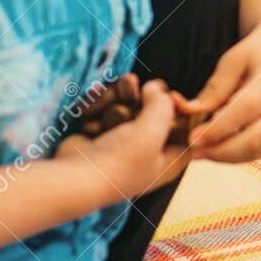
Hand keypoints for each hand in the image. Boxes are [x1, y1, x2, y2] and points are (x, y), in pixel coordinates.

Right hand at [55, 78, 189, 200]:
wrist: (75, 178)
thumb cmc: (121, 160)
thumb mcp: (153, 130)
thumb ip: (162, 104)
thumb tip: (156, 88)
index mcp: (170, 160)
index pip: (185, 131)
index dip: (181, 111)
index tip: (170, 94)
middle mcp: (148, 154)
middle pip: (153, 116)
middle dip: (143, 97)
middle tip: (132, 82)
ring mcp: (122, 147)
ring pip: (126, 110)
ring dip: (119, 96)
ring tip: (117, 88)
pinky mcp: (99, 140)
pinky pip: (104, 114)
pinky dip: (100, 107)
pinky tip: (95, 104)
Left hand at [182, 20, 260, 162]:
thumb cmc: (260, 48)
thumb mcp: (233, 60)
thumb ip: (214, 89)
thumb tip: (191, 113)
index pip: (242, 114)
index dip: (216, 130)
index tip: (193, 139)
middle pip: (255, 140)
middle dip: (222, 151)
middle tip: (195, 152)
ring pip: (259, 151)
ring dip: (230, 157)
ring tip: (203, 153)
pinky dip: (241, 154)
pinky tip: (220, 149)